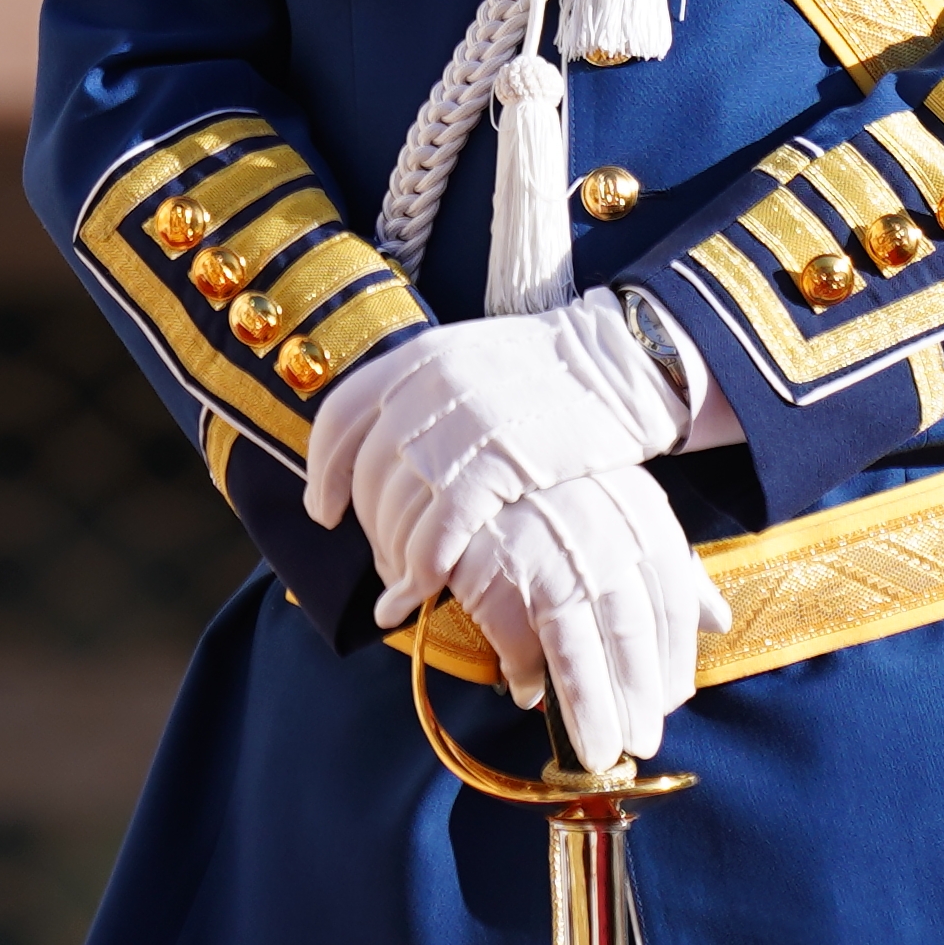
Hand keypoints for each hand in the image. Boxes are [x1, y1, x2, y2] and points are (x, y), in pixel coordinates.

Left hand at [302, 293, 703, 619]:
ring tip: (400, 587)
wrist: (619, 362)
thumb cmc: (547, 372)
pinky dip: (426, 562)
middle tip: (379, 561)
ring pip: (398, 503)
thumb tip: (386, 441)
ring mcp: (461, 421)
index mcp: (416, 356)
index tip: (324, 510)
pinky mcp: (499, 459)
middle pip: (367, 471)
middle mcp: (426, 384)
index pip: (340, 417)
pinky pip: (442, 524)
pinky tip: (427, 585)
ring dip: (393, 555)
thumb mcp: (470, 359)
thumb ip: (423, 392)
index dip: (324, 471)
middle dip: (367, 526)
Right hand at [440, 470, 728, 768]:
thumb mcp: (631, 511)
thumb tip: (719, 621)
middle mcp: (603, 546)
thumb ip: (676, 569)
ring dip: (591, 710)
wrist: (484, 449)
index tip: (667, 707)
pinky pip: (518, 646)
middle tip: (639, 743)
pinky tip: (533, 697)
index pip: (671, 609)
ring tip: (599, 752)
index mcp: (643, 527)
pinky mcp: (496, 580)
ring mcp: (548, 564)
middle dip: (638, 699)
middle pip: (631, 638)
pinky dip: (528, 679)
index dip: (671, 667)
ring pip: (579, 654)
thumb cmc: (566, 492)